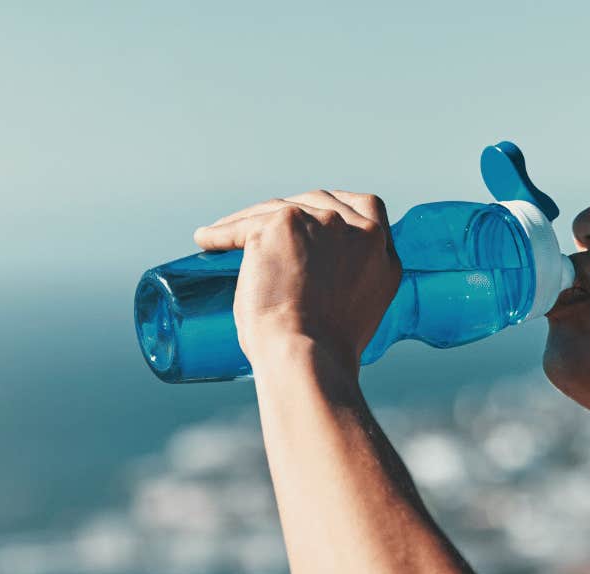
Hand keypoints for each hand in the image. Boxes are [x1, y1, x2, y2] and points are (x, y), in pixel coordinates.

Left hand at [192, 189, 401, 379]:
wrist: (305, 356)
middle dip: (292, 208)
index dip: (338, 211)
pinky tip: (206, 240)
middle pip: (321, 200)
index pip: (367, 211)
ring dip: (250, 221)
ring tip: (222, 236)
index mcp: (383, 257)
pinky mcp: (285, 223)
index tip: (314, 218)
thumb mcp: (353, 313)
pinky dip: (222, 233)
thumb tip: (314, 282)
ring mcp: (324, 224)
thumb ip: (347, 286)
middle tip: (263, 226)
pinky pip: (246, 224)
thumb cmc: (321, 354)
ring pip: (280, 209)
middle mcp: (361, 234)